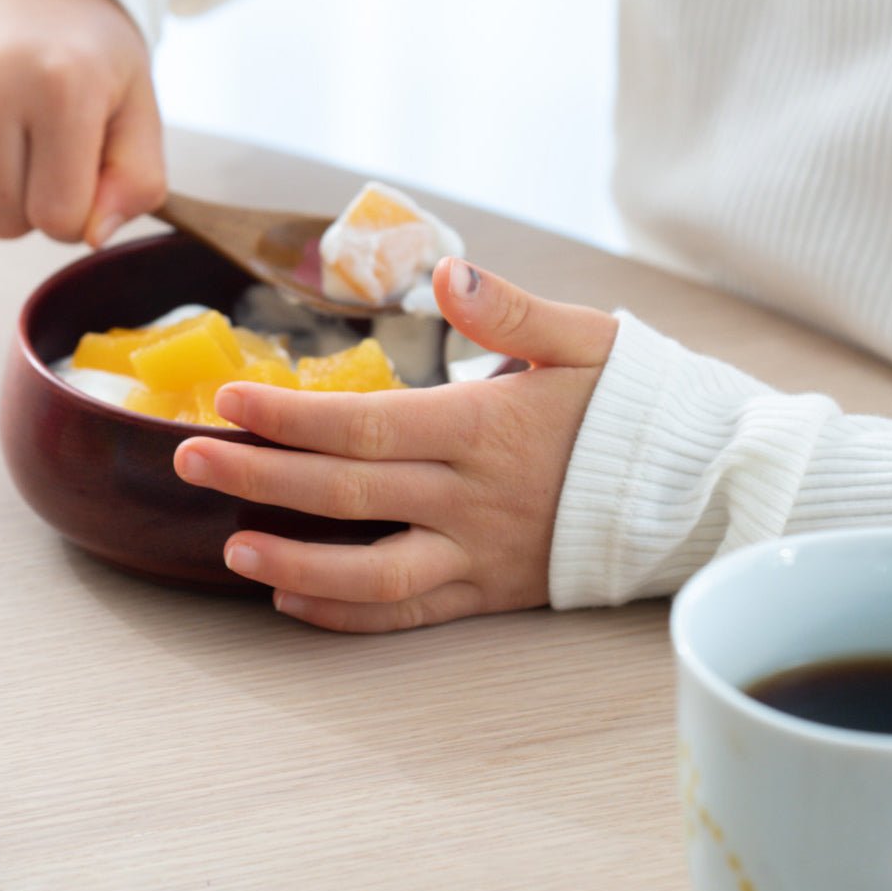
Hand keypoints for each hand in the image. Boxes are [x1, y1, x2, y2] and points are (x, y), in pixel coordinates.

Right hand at [0, 0, 164, 244]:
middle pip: (3, 224)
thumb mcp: (138, 110)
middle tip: (43, 153)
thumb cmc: (90, 59)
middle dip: (30, 208)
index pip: (57, 218)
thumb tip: (93, 236)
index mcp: (63, 87)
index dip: (76, 213)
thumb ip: (136, 182)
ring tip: (5, 153)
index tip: (81, 173)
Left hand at [173, 258, 617, 630]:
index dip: (290, 417)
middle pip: (348, 493)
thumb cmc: (638, 407)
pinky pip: (411, 613)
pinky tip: (291, 601)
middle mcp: (472, 498)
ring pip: (373, 573)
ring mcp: (480, 555)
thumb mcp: (589, 339)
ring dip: (294, 563)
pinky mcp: (491, 594)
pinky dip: (348, 615)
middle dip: (261, 477)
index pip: (366, 424)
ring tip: (229, 550)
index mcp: (485, 427)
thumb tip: (451, 275)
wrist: (703, 494)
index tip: (228, 402)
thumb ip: (516, 308)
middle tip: (187, 460)